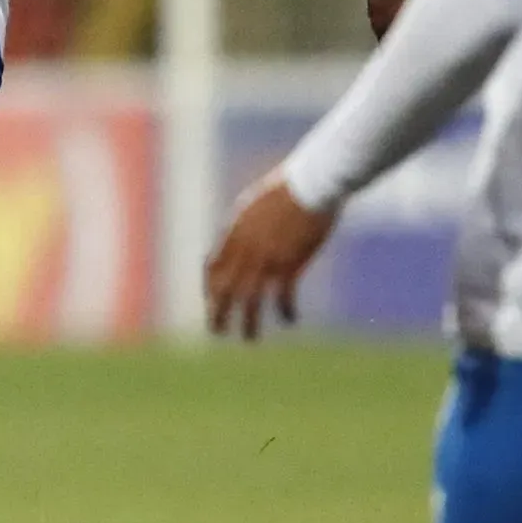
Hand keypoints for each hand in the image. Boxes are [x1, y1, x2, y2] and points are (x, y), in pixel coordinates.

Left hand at [205, 173, 337, 340]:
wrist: (311, 183)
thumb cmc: (288, 187)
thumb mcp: (255, 203)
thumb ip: (245, 223)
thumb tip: (239, 234)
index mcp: (233, 233)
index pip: (212, 267)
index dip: (210, 287)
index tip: (212, 300)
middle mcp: (244, 249)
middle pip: (224, 289)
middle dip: (218, 313)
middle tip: (216, 331)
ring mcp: (266, 258)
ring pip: (250, 300)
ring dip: (248, 323)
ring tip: (248, 339)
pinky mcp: (290, 264)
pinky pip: (283, 296)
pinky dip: (285, 311)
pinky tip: (289, 320)